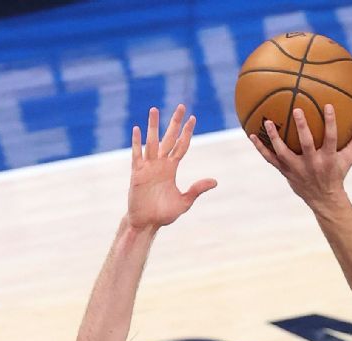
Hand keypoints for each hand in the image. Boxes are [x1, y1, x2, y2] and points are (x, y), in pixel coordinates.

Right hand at [126, 105, 217, 229]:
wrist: (146, 223)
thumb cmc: (163, 214)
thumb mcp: (184, 202)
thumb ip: (197, 189)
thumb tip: (215, 181)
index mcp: (171, 168)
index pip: (181, 146)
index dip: (187, 133)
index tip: (193, 118)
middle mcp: (160, 164)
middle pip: (169, 138)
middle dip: (175, 122)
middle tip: (181, 106)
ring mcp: (148, 167)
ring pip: (152, 142)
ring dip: (153, 126)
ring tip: (154, 109)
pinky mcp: (137, 173)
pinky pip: (137, 155)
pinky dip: (137, 142)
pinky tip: (137, 129)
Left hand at [250, 104, 351, 206]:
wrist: (324, 200)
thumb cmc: (337, 174)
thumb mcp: (349, 158)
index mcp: (328, 158)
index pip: (331, 138)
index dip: (330, 122)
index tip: (328, 105)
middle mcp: (312, 163)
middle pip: (306, 144)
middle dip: (302, 127)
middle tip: (296, 109)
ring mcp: (297, 169)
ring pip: (284, 152)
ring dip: (275, 137)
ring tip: (268, 121)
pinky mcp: (286, 172)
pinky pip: (270, 159)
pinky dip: (261, 148)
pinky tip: (251, 135)